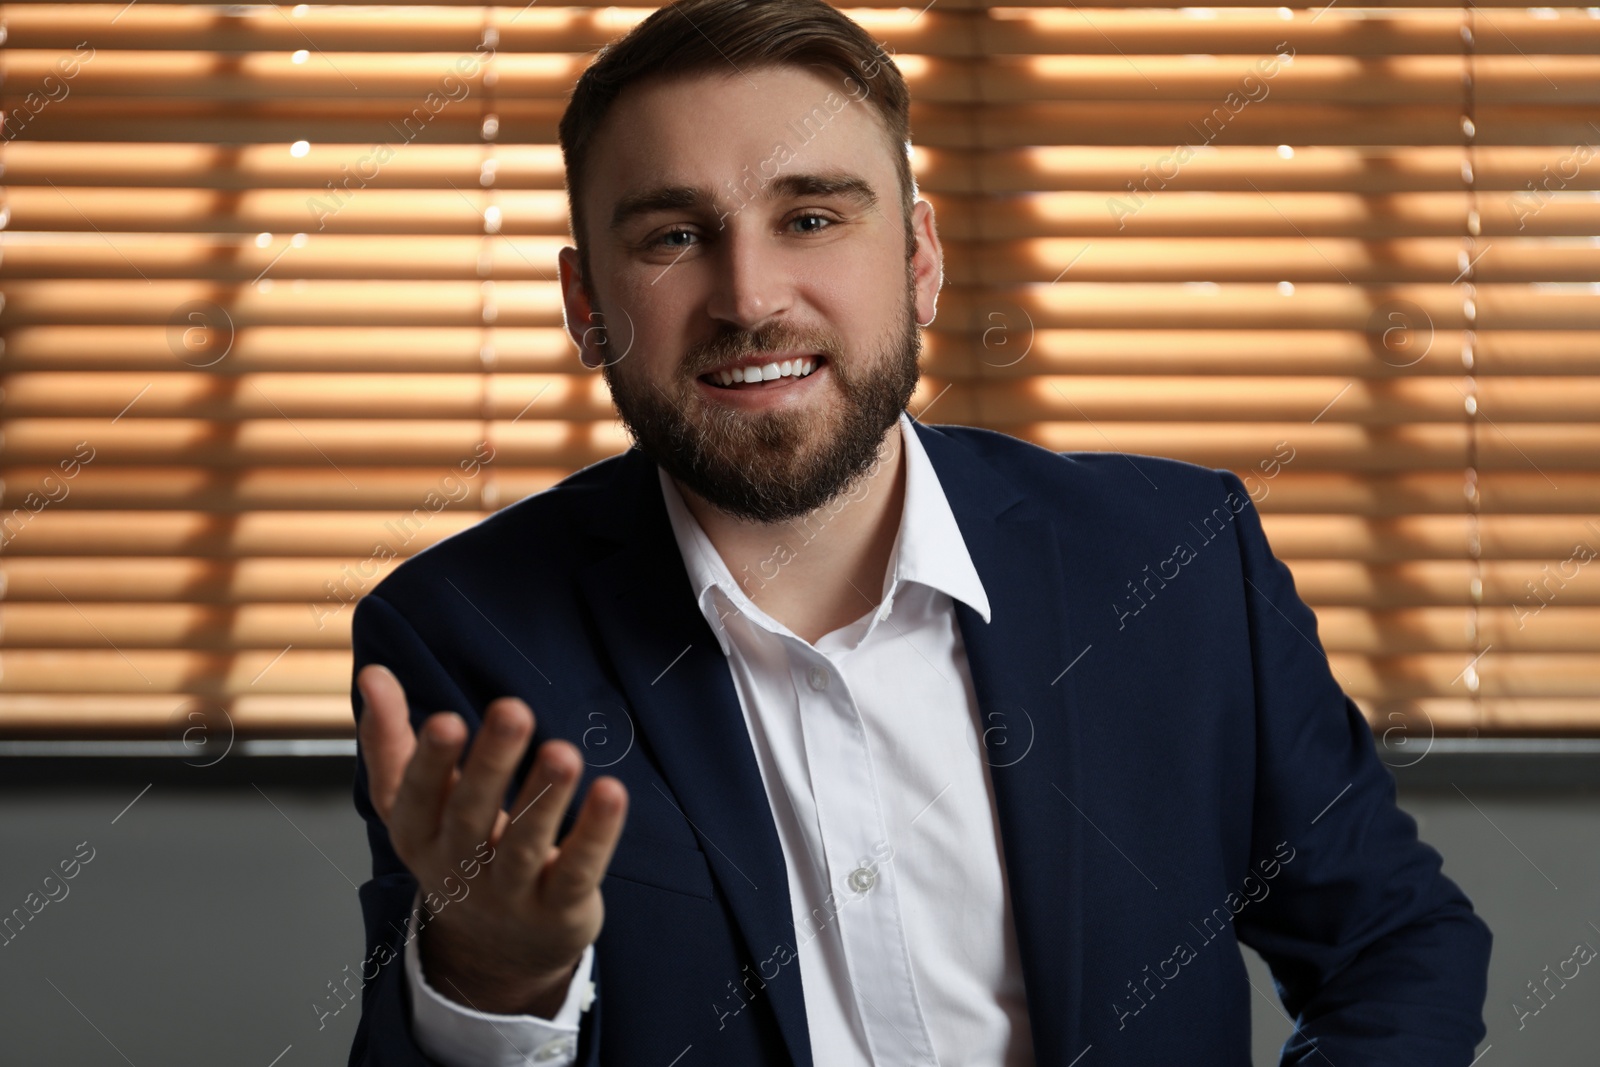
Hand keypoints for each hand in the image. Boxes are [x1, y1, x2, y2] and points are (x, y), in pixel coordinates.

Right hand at [356, 662, 629, 1015]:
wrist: (495, 951)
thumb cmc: (455, 851)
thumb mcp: (413, 805)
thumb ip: (391, 739)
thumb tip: (375, 673)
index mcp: (418, 833)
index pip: (416, 797)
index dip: (430, 762)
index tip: (446, 719)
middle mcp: (459, 865)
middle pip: (471, 815)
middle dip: (491, 763)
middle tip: (513, 710)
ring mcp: (510, 892)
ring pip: (526, 845)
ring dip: (545, 798)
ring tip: (564, 753)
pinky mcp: (559, 908)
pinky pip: (578, 870)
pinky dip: (596, 835)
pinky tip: (611, 793)